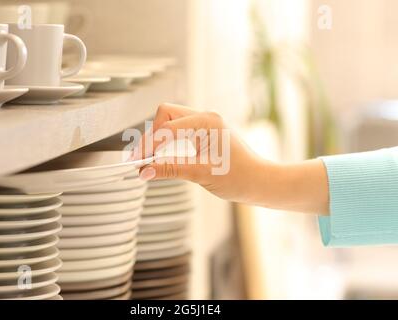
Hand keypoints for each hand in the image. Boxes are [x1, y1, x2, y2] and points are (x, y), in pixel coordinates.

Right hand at [135, 103, 328, 213]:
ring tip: (150, 158)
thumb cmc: (239, 178)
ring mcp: (206, 122)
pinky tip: (164, 155)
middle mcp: (205, 116)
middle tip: (143, 158)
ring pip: (171, 119)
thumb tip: (144, 171)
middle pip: (165, 114)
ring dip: (159, 137)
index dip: (148, 145)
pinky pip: (180, 128)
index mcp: (206, 122)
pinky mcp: (206, 130)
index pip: (166, 129)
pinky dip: (168, 140)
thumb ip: (170, 169)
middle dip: (151, 134)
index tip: (136, 162)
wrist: (261, 182)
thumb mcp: (200, 174)